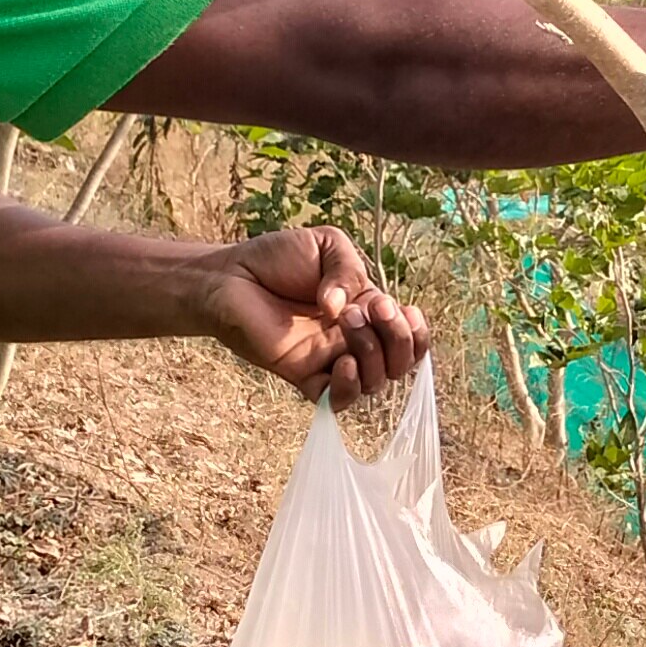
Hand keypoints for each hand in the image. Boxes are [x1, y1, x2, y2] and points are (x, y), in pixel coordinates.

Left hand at [191, 226, 432, 405]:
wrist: (230, 274)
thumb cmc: (276, 258)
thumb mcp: (326, 246)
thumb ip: (349, 270)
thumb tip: (345, 309)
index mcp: (367, 311)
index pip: (408, 336)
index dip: (414, 329)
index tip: (393, 305)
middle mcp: (352, 340)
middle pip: (399, 363)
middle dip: (398, 339)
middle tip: (372, 309)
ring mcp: (329, 360)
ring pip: (374, 382)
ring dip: (373, 353)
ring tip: (345, 319)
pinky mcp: (302, 375)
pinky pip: (338, 400)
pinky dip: (350, 388)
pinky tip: (343, 362)